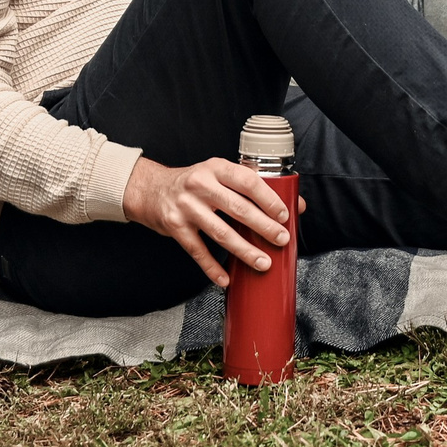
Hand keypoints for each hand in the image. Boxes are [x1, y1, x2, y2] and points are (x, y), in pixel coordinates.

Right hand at [120, 156, 291, 287]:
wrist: (150, 190)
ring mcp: (186, 207)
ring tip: (263, 263)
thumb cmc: (193, 183)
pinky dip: (212, 268)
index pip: (248, 181)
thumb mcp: (218, 174)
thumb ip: (251, 186)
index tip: (284, 215)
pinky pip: (198, 251)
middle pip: (238, 209)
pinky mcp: (175, 227)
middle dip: (264, 227)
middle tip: (281, 240)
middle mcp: (199, 185)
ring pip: (221, 233)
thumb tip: (295, 204)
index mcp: (215, 168)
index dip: (268, 199)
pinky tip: (225, 279)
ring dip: (244, 251)